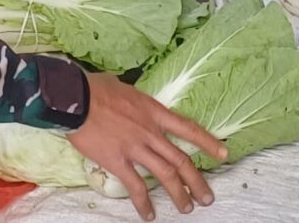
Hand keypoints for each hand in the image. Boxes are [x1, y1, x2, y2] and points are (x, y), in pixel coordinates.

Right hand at [69, 73, 225, 220]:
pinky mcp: (118, 161)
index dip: (208, 142)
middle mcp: (151, 132)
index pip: (189, 129)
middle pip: (181, 160)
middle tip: (207, 197)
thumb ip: (138, 102)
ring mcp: (136, 148)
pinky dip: (144, 203)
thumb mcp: (126, 88)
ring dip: (179, 194)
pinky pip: (136, 186)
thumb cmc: (96, 87)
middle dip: (197, 181)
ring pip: (165, 175)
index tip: (223, 153)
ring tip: (187, 208)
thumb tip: (136, 104)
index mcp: (154, 112)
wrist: (75, 97)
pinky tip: (149, 214)